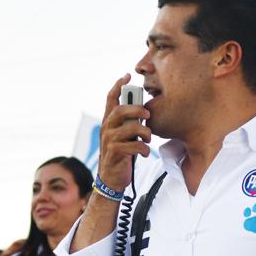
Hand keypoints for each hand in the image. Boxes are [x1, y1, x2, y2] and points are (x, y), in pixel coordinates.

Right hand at [95, 74, 150, 193]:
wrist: (111, 180)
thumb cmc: (121, 156)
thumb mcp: (124, 136)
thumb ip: (129, 124)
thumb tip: (144, 111)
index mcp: (108, 122)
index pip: (110, 98)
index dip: (118, 85)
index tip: (127, 75)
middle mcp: (106, 129)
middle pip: (119, 111)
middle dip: (136, 109)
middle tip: (147, 114)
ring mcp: (109, 141)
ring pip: (129, 128)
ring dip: (144, 132)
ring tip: (148, 139)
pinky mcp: (114, 153)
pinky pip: (133, 146)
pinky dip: (143, 149)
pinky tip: (144, 152)